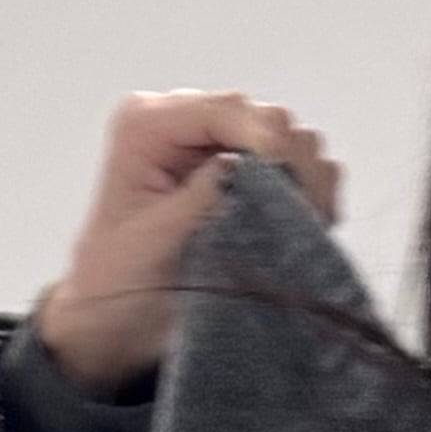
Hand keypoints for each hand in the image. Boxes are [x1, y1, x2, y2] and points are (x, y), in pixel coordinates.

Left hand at [34, 90, 343, 398]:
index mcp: (149, 125)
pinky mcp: (243, 178)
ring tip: (308, 227)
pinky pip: (298, 168)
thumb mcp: (155, 237)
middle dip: (294, 165)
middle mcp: (186, 125)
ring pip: (291, 140)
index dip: (268, 143)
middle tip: (307, 219)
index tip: (291, 189)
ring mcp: (218, 150)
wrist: (117, 322)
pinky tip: (307, 227)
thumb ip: (201, 196)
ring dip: (308, 182)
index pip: (228, 110)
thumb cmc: (119, 284)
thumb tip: (250, 167)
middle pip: (267, 119)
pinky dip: (313, 194)